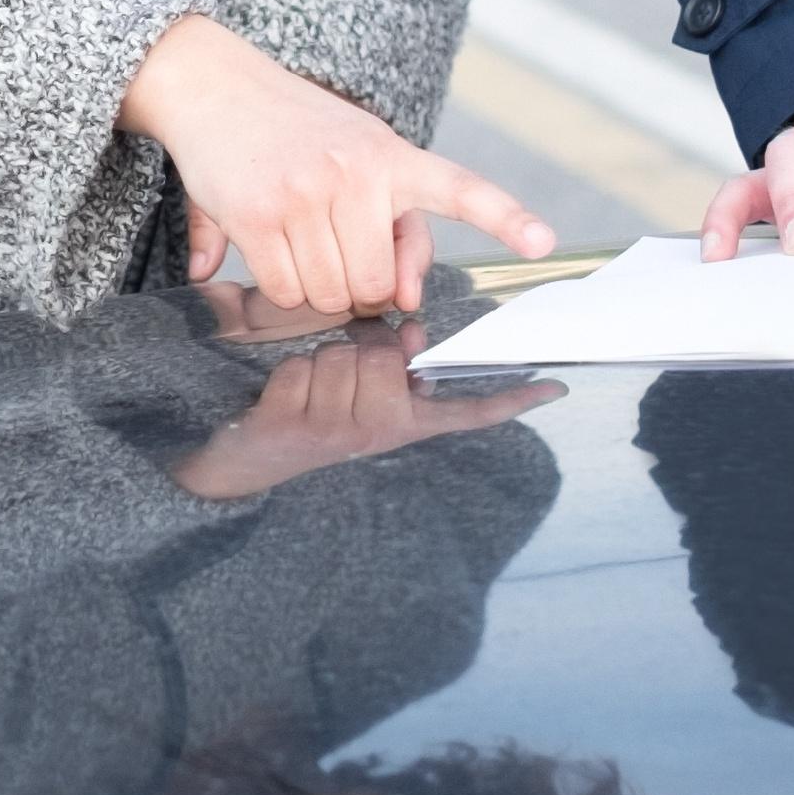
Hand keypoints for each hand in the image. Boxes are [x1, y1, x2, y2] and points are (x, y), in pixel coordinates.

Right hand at [123, 16, 551, 314]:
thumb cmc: (295, 129)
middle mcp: (355, 172)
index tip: (543, 242)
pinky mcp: (258, 214)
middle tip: (334, 255)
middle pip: (373, 285)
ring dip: (314, 287)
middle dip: (354, 287)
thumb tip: (400, 300)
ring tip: (299, 243)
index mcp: (392, 155)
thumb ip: (395, 230)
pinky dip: (278, 286)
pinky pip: (284, 289)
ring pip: (328, 294)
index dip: (505, 217)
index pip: (459, 187)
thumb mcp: (358, 154)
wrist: (214, 84)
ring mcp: (306, 193)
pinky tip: (268, 250)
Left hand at [170, 319, 562, 500]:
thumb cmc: (301, 411)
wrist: (241, 461)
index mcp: (401, 424)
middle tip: (332, 382)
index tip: (553, 388)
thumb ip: (387, 359)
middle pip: (385, 354)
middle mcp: (381, 435)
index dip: (510, 401)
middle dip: (356, 349)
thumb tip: (412, 333)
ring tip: (305, 395)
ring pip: (343, 356)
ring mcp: (342, 437)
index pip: (465, 413)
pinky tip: (279, 406)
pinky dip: (285, 374)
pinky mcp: (301, 432)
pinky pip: (302, 368)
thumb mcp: (349, 387)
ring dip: (317, 362)